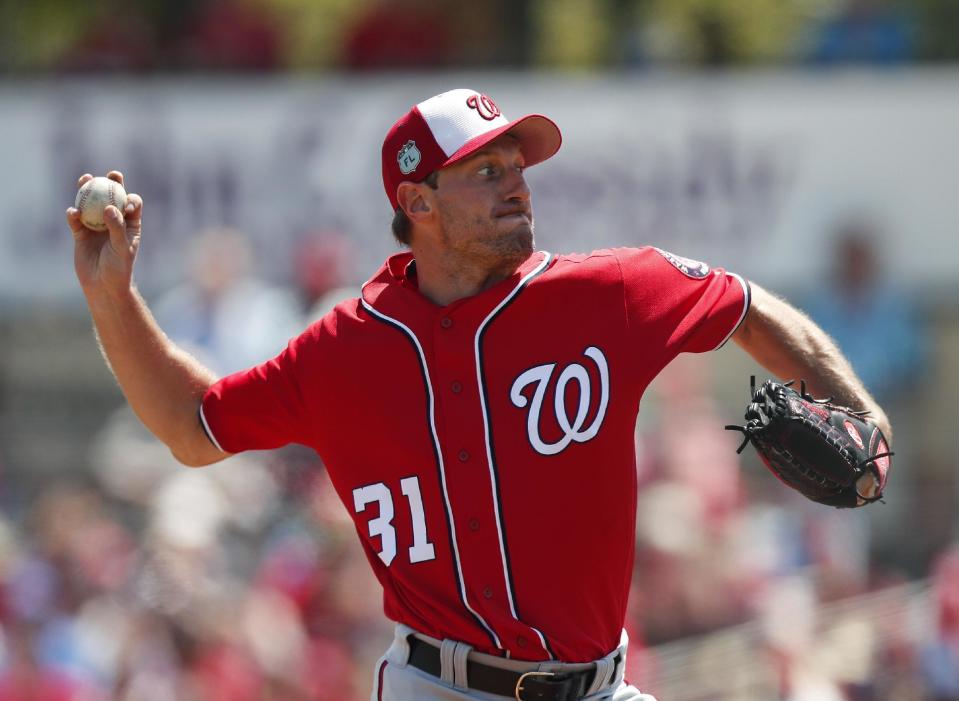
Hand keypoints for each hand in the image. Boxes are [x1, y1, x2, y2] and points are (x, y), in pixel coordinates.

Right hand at [67, 171, 142, 298]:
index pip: (132, 204)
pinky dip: (73, 215)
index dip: (131, 198)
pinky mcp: (80, 233)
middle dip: (112, 183)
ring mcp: (96, 226)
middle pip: (112, 197)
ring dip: (88, 190)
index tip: (127, 203)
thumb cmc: (119, 268)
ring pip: (91, 204)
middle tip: (110, 175)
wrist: (102, 285)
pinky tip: (73, 213)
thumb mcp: (122, 248)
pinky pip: (76, 219)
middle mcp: (114, 222)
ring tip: (85, 180)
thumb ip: (117, 227)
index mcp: (130, 224)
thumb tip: (109, 207)